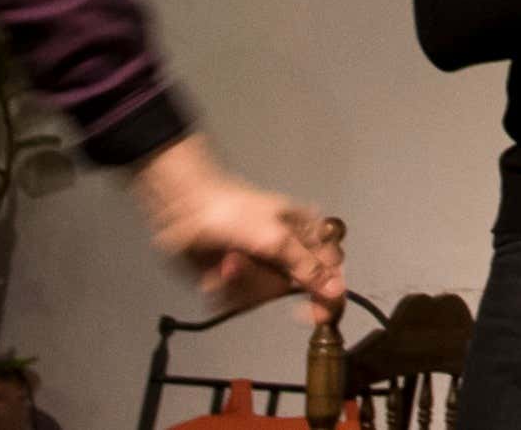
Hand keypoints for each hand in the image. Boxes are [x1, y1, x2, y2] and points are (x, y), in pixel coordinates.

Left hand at [131, 137, 346, 323]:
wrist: (184, 207)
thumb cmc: (233, 211)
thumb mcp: (277, 239)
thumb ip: (309, 267)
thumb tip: (336, 290)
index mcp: (307, 236)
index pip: (332, 273)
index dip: (328, 296)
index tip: (315, 313)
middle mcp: (287, 254)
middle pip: (294, 291)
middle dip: (267, 282)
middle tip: (250, 261)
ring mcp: (261, 268)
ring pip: (264, 298)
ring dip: (243, 283)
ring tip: (228, 261)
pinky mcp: (236, 281)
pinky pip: (239, 302)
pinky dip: (226, 289)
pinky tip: (218, 270)